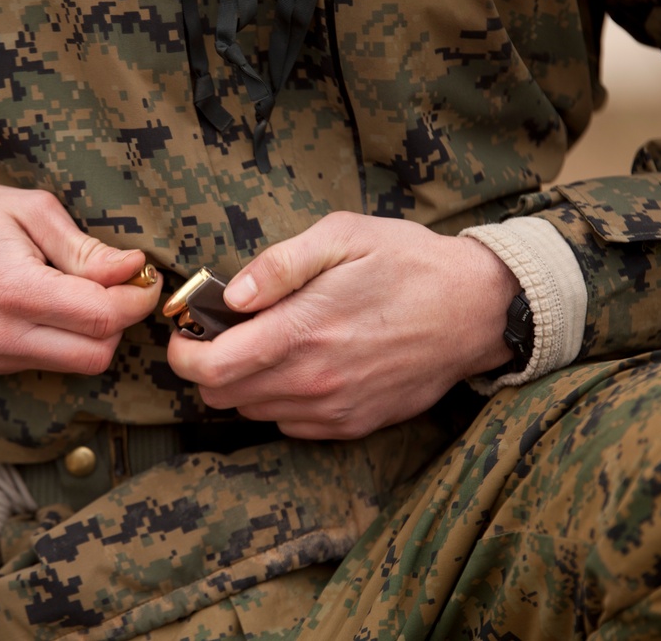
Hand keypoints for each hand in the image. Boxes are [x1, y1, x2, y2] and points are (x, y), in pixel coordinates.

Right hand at [0, 172, 160, 374]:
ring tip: (82, 289)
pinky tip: (54, 303)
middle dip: (121, 320)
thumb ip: (84, 247)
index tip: (143, 275)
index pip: (103, 317)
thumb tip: (132, 269)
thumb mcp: (28, 210)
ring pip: (79, 364)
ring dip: (96, 332)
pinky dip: (68, 337)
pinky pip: (52, 362)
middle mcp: (3, 336)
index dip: (138, 298)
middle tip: (117, 283)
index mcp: (13, 291)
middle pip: (98, 353)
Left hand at [167, 212, 518, 438]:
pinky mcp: (353, 424)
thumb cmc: (409, 263)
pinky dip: (279, 400)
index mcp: (301, 332)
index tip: (186, 333)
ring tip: (269, 344)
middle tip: (227, 333)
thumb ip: (278, 265)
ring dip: (244, 383)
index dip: (182, 354)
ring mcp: (334, 409)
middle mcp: (312, 381)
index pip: (210, 369)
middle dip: (209, 367)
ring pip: (252, 412)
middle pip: (222, 397)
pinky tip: (301, 366)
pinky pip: (289, 424)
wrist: (478, 310)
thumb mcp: (344, 236)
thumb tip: (230, 295)